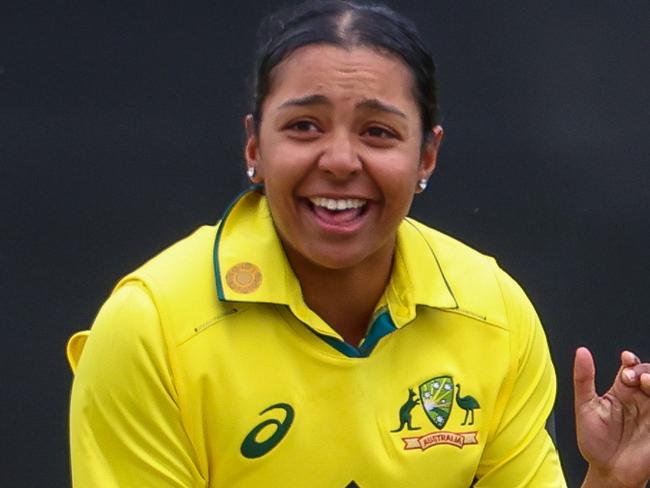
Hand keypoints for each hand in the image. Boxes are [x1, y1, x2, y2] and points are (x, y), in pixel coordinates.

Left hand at [574, 347, 649, 487]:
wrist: (607, 471)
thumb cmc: (595, 442)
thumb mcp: (584, 406)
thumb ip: (583, 379)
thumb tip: (581, 352)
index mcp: (620, 391)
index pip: (630, 368)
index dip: (631, 360)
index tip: (626, 359)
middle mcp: (638, 399)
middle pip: (649, 374)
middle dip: (644, 371)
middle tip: (634, 378)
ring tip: (646, 384)